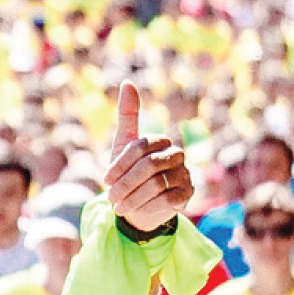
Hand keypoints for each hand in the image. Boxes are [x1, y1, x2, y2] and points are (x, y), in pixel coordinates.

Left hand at [101, 83, 192, 234]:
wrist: (139, 206)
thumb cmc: (129, 174)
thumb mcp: (123, 146)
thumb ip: (127, 116)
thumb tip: (127, 82)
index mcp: (160, 141)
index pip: (140, 147)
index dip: (120, 165)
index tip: (105, 180)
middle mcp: (177, 154)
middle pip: (149, 166)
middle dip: (126, 184)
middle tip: (110, 198)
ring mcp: (185, 173)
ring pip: (157, 184)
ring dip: (133, 198)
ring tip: (118, 208)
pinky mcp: (187, 193)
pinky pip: (167, 199)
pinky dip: (146, 207)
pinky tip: (135, 212)